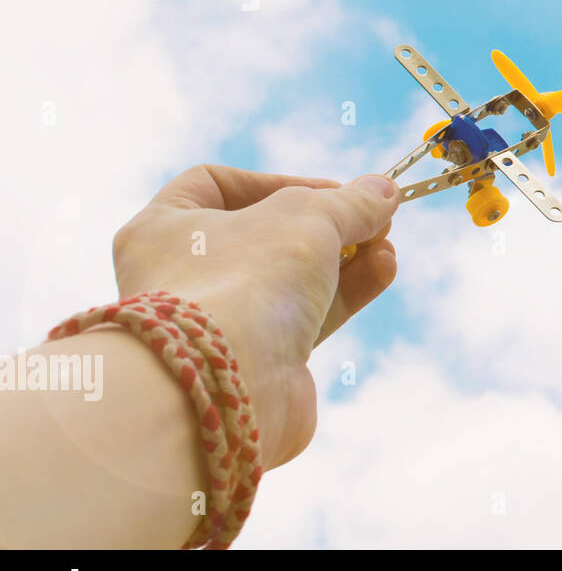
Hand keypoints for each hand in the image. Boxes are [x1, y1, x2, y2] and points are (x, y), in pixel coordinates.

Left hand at [111, 165, 399, 467]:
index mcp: (164, 229)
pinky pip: (306, 318)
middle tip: (374, 219)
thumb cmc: (246, 279)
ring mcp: (220, 324)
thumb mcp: (308, 216)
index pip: (217, 185)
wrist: (224, 386)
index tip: (332, 191)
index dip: (279, 183)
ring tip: (388, 246)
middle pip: (266, 236)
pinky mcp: (258, 363)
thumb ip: (350, 201)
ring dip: (346, 259)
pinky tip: (383, 271)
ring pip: (292, 280)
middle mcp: (183, 277)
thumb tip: (384, 190)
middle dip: (328, 225)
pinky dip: (345, 293)